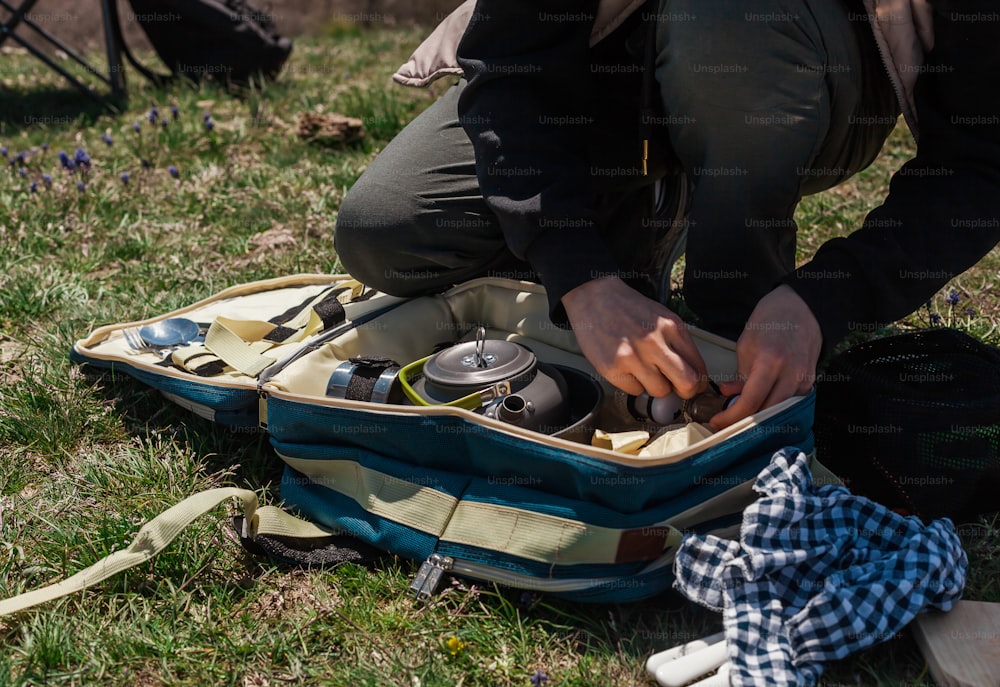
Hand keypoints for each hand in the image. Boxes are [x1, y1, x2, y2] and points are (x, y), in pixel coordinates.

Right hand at [561, 277, 708, 397]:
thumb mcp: (660, 317)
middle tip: (677, 389)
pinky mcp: (612, 368)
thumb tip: (692, 373)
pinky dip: (632, 384)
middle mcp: (654, 342)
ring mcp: (632, 356)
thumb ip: (677, 343)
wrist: (593, 297)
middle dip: (684, 392)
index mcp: (671, 327)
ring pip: (660, 391)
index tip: (694, 386)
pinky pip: (634, 391)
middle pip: (686, 383)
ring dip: (654, 385)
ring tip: (643, 369)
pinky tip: (626, 367)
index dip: (698, 382)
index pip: (698, 367)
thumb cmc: (627, 308)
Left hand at [710, 285, 821, 429]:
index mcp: (770, 361)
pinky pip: (789, 404)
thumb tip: (729, 395)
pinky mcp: (809, 383)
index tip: (717, 422)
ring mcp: (803, 379)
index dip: (731, 417)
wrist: (801, 307)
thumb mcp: (746, 344)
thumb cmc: (771, 320)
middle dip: (743, 422)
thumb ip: (739, 375)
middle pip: (766, 413)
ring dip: (758, 417)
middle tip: (725, 423)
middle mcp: (791, 374)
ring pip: (778, 412)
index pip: (750, 402)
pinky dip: (773, 407)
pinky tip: (760, 404)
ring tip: (740, 414)